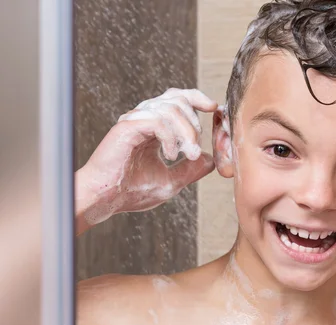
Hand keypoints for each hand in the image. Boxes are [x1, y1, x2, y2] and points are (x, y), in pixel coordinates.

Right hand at [77, 88, 217, 227]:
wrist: (105, 199)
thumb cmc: (132, 192)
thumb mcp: (171, 181)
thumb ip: (190, 170)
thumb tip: (210, 160)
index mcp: (153, 127)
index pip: (177, 100)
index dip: (197, 98)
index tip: (213, 108)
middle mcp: (143, 119)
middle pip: (177, 98)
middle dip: (195, 123)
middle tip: (195, 150)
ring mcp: (134, 121)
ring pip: (170, 108)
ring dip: (186, 132)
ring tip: (187, 155)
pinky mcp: (127, 127)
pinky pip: (158, 120)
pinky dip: (170, 138)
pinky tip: (170, 155)